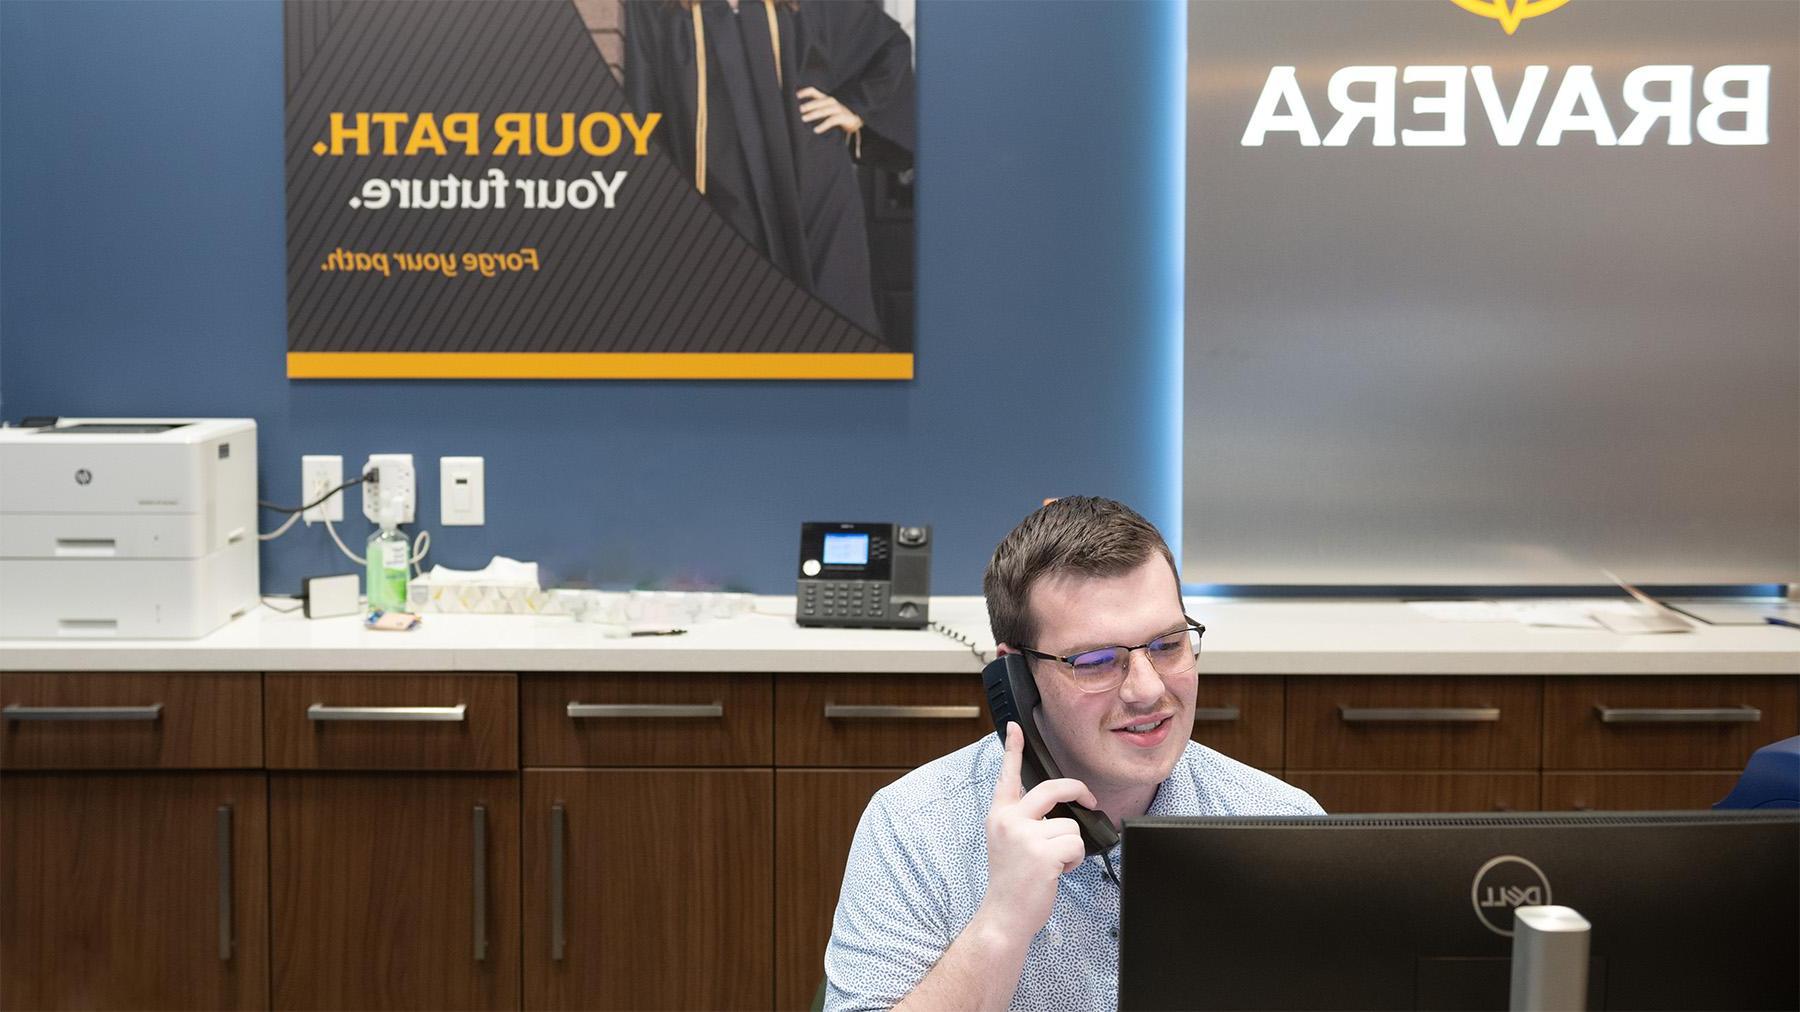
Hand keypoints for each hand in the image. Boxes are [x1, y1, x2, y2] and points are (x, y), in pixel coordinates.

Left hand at [796, 86, 863, 136]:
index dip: (804, 92)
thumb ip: (816, 108)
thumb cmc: (837, 115)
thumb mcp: (826, 109)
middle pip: (818, 101)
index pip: (813, 91)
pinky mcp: (843, 117)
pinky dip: (823, 125)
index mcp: (825, 98)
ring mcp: (838, 109)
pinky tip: (816, 130)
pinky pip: (831, 120)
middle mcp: (831, 101)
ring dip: (813, 114)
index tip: (795, 96)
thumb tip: (799, 113)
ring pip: (823, 110)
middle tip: (798, 110)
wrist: (855, 120)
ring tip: (804, 119)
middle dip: (808, 105)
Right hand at [975, 722, 1097, 942]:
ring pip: (1072, 825)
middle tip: (1090, 799)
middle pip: (1054, 789)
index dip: (1013, 749)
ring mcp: (1025, 836)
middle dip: (1079, 791)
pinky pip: (1076, 845)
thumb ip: (1025, 821)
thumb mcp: (1008, 842)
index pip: (1007, 775)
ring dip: (1072, 846)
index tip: (1015, 727)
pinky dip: (1075, 862)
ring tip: (1054, 863)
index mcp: (1000, 816)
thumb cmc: (1012, 881)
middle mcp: (1009, 821)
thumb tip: (1059, 811)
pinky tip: (1058, 872)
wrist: (1004, 915)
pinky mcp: (1042, 853)